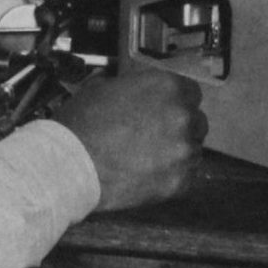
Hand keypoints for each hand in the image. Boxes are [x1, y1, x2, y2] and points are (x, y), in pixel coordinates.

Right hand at [53, 68, 206, 210]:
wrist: (71, 165)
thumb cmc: (82, 125)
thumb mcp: (101, 88)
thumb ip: (126, 86)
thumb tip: (123, 86)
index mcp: (168, 87)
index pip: (191, 92)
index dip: (178, 102)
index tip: (168, 110)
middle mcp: (183, 116)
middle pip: (196, 121)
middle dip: (180, 128)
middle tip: (158, 136)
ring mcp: (184, 150)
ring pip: (193, 150)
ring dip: (177, 153)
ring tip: (151, 159)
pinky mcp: (179, 181)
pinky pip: (187, 177)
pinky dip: (173, 177)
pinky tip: (151, 176)